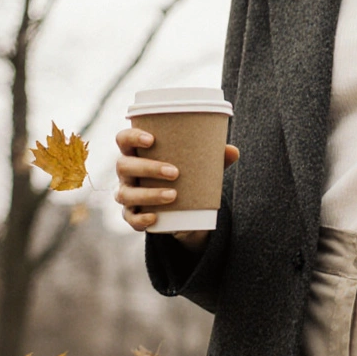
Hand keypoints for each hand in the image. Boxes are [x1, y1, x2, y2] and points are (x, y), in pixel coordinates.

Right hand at [115, 127, 239, 252]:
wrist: (179, 207)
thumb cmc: (183, 174)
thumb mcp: (196, 165)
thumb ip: (213, 157)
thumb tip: (233, 151)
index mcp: (136, 152)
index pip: (123, 139)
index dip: (132, 137)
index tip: (151, 139)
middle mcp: (126, 172)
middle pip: (124, 165)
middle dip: (148, 168)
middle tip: (175, 172)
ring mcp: (126, 193)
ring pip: (126, 193)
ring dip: (148, 194)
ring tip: (173, 195)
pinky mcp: (131, 214)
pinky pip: (129, 217)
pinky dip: (140, 219)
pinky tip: (154, 218)